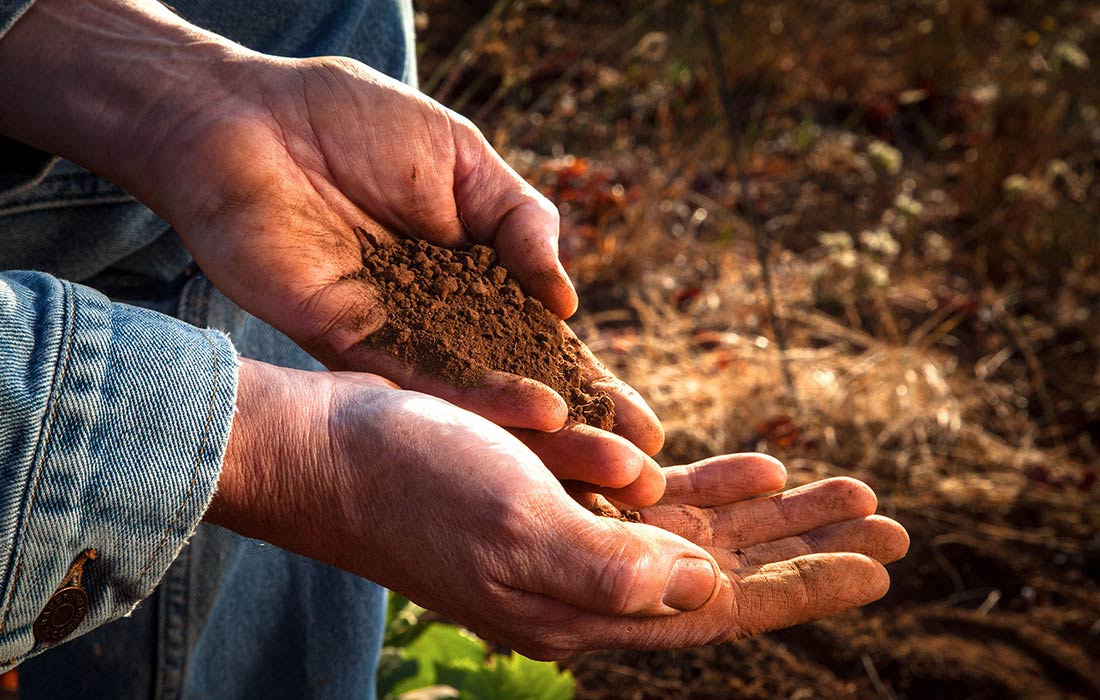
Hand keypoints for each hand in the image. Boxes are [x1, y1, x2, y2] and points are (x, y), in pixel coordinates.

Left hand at [0, 0, 662, 497]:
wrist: (247, 117)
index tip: (642, 424)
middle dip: (577, 427)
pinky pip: (418, 376)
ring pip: (475, 394)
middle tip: (637, 473)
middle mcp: (437, 315)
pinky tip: (532, 412)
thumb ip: (520, 219)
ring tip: (601, 460)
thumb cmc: (355, 121)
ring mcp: (394, 333)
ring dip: (538, 430)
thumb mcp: (464, 158)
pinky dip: (475, 398)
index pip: (540, 340)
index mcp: (470, 271)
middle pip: (516, 382)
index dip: (589, 381)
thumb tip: (566, 297)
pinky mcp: (346, 341)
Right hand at [208, 359, 908, 658]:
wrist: (338, 451)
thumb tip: (708, 589)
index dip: (805, 585)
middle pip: (730, 569)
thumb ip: (613, 569)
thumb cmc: (415, 486)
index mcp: (586, 606)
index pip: (722, 606)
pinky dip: (712, 479)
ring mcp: (582, 536)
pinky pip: (660, 494)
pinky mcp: (565, 494)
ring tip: (847, 491)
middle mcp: (594, 580)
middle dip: (810, 548)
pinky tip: (758, 463)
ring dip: (776, 511)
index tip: (878, 566)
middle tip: (892, 528)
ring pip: (705, 528)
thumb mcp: (515, 528)